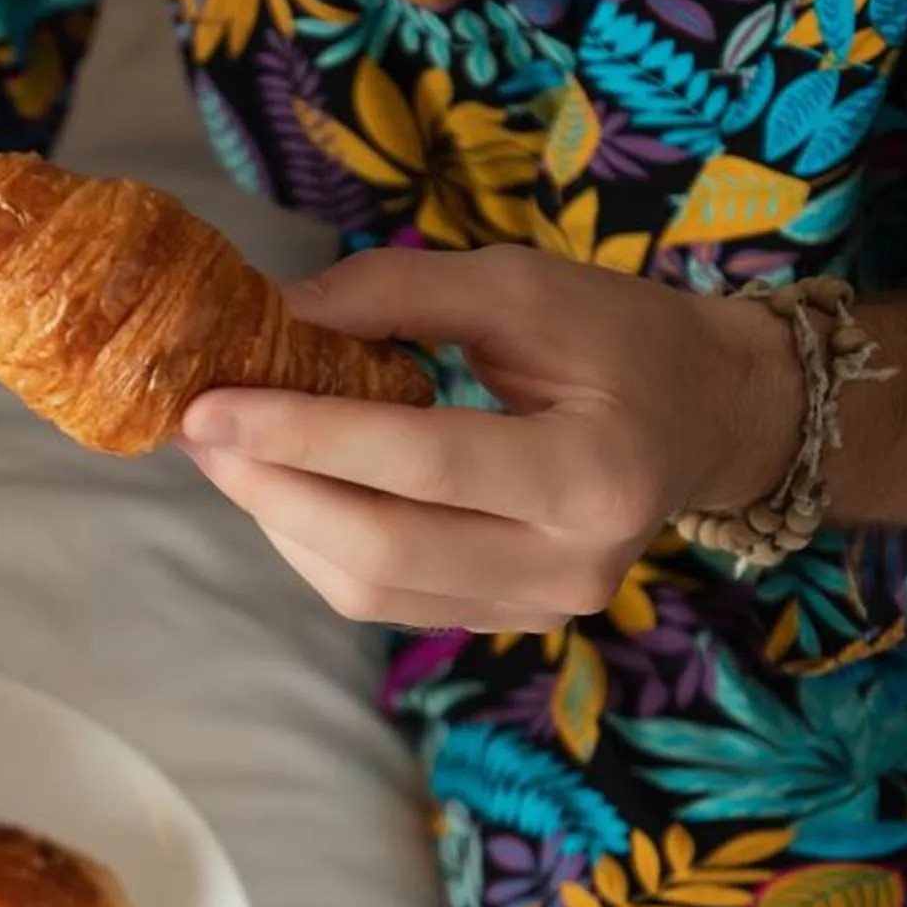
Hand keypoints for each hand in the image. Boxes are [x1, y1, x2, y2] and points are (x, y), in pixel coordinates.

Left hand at [175, 246, 802, 632]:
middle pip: (385, 549)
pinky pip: (387, 600)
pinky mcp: (509, 622)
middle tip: (198, 430)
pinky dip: (319, 545)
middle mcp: (573, 562)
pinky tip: (286, 489)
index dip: (306, 433)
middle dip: (272, 489)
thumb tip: (276, 311)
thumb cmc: (621, 338)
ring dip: (282, 521)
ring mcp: (542, 607)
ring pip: (373, 589)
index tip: (209, 403)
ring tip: (228, 455)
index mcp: (596, 471)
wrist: (708, 418)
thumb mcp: (524, 285)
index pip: (425, 461)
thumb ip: (399, 293)